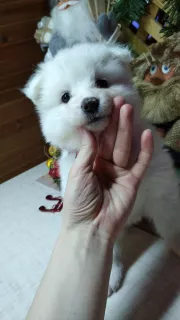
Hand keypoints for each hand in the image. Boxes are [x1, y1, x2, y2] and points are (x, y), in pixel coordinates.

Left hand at [62, 97, 152, 239]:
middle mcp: (105, 165)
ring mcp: (120, 173)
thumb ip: (86, 151)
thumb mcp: (78, 173)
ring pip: (125, 147)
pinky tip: (147, 135)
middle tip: (118, 101)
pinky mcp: (133, 182)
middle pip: (112, 140)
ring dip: (127, 129)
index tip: (103, 106)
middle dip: (115, 121)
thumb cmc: (79, 200)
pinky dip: (144, 150)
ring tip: (129, 109)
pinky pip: (140, 163)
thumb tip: (86, 128)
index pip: (97, 139)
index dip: (101, 123)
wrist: (90, 228)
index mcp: (90, 163)